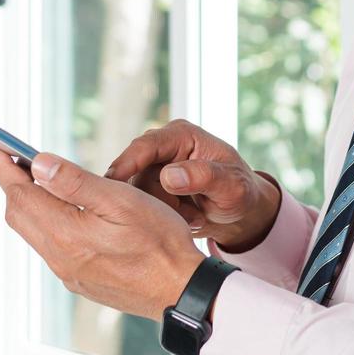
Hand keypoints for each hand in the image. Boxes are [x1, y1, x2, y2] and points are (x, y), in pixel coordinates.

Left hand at [0, 147, 204, 322]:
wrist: (180, 289)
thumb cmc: (159, 241)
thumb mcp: (120, 200)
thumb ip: (75, 182)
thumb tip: (37, 165)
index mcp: (65, 233)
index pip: (21, 194)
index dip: (5, 168)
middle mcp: (59, 256)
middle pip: (19, 214)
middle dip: (12, 184)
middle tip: (12, 158)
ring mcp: (69, 272)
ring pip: (33, 232)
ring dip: (28, 203)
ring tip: (36, 180)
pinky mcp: (81, 280)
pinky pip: (50, 247)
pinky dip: (46, 222)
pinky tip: (62, 211)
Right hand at [104, 120, 280, 252]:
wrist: (241, 212)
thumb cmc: (240, 192)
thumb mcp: (231, 185)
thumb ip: (204, 177)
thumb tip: (168, 176)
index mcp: (182, 135)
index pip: (146, 145)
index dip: (127, 163)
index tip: (112, 182)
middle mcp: (163, 148)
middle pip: (137, 173)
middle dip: (159, 200)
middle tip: (189, 214)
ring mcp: (155, 169)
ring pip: (138, 194)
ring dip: (165, 212)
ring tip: (195, 216)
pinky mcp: (151, 189)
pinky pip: (142, 207)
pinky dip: (164, 218)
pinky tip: (188, 219)